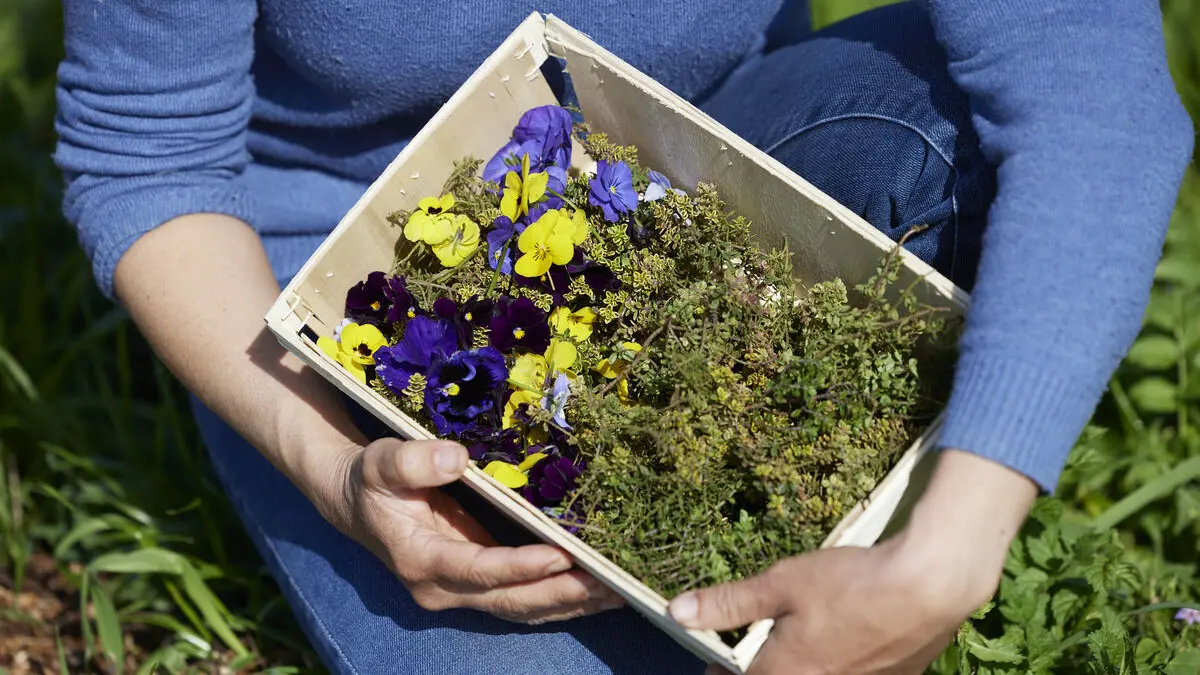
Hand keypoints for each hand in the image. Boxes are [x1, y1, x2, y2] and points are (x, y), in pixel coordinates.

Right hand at [331, 437, 624, 623]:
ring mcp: (461, 592)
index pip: (479, 569)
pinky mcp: (477, 585)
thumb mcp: (381, 462)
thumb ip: (412, 461)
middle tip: (610, 584)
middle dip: (561, 593)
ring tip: (617, 593)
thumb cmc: (371, 478)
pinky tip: (596, 593)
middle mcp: (443, 588)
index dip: (520, 566)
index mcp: (421, 560)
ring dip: (569, 603)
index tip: (561, 557)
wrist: (355, 501)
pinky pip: (522, 600)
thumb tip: (457, 457)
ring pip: (522, 608)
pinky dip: (559, 599)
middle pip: (510, 600)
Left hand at [668, 450, 1037, 674]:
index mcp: (784, 673)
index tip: (713, 662)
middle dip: (764, 667)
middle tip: (749, 652)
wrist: (930, 586)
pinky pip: (853, 673)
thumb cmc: (850, 583)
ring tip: (801, 640)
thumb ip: (729, 604)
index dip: (721, 671)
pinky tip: (846, 635)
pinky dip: (842, 661)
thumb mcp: (780, 584)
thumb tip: (676, 613)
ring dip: (801, 665)